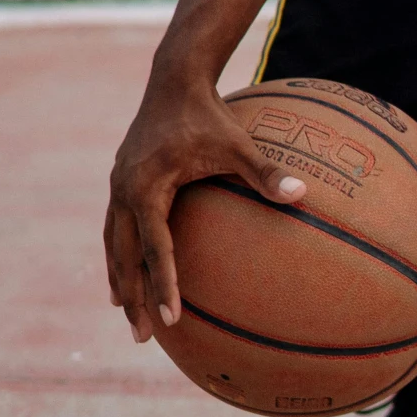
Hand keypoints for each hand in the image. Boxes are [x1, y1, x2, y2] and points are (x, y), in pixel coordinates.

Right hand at [104, 64, 307, 343]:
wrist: (175, 80)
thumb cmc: (210, 115)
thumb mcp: (240, 144)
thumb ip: (267, 173)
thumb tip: (302, 196)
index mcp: (147, 187)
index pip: (155, 247)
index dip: (163, 284)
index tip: (171, 319)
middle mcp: (124, 190)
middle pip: (124, 256)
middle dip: (132, 297)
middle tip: (142, 336)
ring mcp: (118, 186)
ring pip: (114, 244)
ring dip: (120, 280)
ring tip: (127, 314)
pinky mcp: (120, 181)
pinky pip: (115, 228)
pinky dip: (119, 255)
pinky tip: (125, 275)